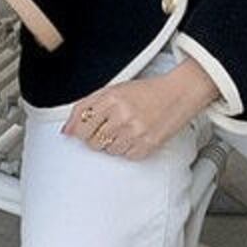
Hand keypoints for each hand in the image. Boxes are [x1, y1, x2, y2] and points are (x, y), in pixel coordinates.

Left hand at [63, 60, 221, 159]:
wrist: (178, 94)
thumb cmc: (148, 92)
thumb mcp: (115, 90)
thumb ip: (88, 106)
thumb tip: (67, 129)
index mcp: (112, 98)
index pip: (80, 120)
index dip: (76, 128)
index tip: (78, 131)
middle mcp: (122, 115)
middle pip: (90, 139)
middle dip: (94, 136)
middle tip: (107, 127)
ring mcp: (134, 132)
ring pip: (106, 150)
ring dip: (111, 143)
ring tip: (124, 130)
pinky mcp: (145, 146)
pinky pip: (124, 156)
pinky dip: (126, 149)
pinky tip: (134, 136)